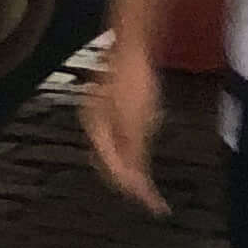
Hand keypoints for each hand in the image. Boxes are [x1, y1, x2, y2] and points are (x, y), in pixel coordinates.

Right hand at [79, 36, 169, 214]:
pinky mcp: (111, 103)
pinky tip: (142, 149)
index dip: (135, 190)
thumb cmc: (133, 79)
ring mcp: (101, 112)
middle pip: (108, 164)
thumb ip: (134, 153)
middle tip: (150, 197)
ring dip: (129, 168)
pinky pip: (119, 136)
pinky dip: (132, 150)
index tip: (154, 204)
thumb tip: (134, 183)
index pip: (113, 171)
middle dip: (128, 182)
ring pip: (113, 150)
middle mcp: (94, 123)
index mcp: (97, 130)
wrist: (134, 43)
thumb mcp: (138, 122)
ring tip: (147, 180)